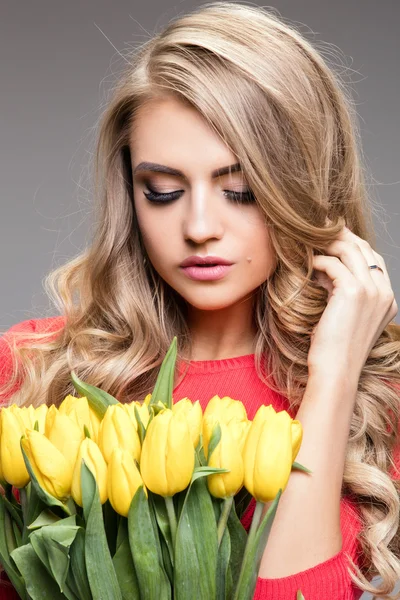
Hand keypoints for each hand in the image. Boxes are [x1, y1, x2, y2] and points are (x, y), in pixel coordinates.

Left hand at [307, 224, 397, 380]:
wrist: (336, 371)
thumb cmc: (335, 349)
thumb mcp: (344, 317)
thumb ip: (342, 292)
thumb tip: (324, 268)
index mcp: (387, 300)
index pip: (374, 260)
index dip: (354, 245)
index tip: (333, 238)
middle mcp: (385, 293)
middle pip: (365, 249)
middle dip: (342, 236)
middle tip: (319, 229)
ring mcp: (372, 291)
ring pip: (350, 251)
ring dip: (328, 244)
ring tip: (310, 243)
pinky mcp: (354, 292)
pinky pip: (334, 264)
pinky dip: (319, 262)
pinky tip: (308, 266)